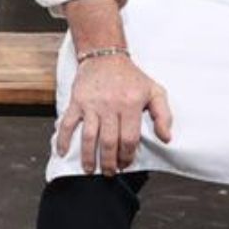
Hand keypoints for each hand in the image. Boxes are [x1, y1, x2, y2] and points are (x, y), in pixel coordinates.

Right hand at [56, 54, 172, 174]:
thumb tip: (166, 137)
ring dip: (89, 156)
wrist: (105, 56)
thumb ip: (163, 115)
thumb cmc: (131, 76)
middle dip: (109, 161)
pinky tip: (63, 152)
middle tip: (110, 172)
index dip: (128, 155)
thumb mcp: (155, 91)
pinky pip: (67, 123)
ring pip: (89, 136)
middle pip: (109, 141)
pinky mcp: (77, 102)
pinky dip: (63, 139)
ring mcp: (91, 104)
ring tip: (90, 169)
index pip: (129, 138)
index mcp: (130, 105)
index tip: (126, 163)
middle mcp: (110, 106)